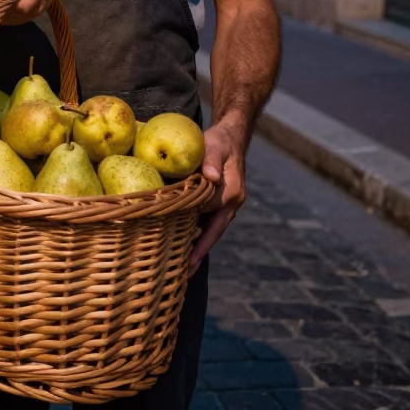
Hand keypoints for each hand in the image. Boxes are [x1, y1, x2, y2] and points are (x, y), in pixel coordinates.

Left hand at [189, 118, 246, 273]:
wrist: (230, 137)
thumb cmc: (219, 140)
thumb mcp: (215, 145)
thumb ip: (211, 160)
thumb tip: (210, 177)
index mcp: (232, 192)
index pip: (208, 212)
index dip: (192, 226)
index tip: (177, 243)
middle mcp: (232, 202)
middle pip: (214, 232)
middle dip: (199, 251)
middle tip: (184, 272)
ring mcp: (228, 205)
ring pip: (212, 230)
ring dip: (199, 246)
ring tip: (183, 267)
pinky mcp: (221, 204)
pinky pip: (209, 223)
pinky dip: (198, 234)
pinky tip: (184, 243)